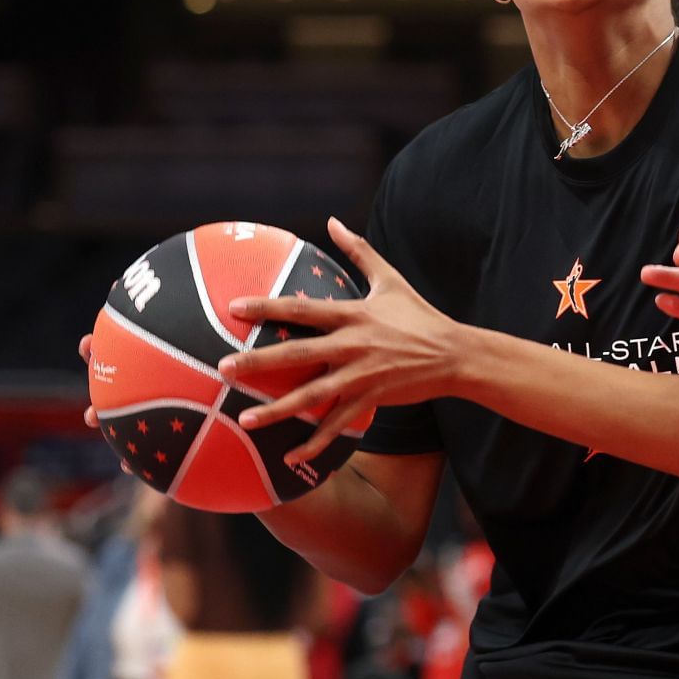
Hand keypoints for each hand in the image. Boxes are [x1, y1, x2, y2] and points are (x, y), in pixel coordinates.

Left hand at [217, 217, 459, 467]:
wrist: (455, 354)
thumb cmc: (420, 315)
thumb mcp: (390, 279)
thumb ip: (358, 251)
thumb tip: (333, 221)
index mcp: (354, 314)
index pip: (303, 308)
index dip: (268, 307)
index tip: (233, 308)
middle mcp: (354, 345)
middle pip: (298, 353)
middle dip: (258, 361)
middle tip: (223, 367)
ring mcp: (362, 375)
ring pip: (312, 396)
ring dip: (277, 409)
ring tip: (244, 420)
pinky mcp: (372, 399)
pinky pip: (338, 425)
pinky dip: (315, 443)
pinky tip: (290, 457)